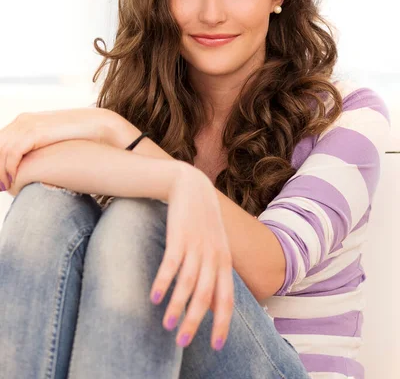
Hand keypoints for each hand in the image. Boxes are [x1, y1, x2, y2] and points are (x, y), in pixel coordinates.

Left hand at [0, 107, 113, 191]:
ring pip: (1, 150)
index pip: (1, 141)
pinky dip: (10, 168)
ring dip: (1, 171)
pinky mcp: (34, 132)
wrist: (98, 127)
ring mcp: (27, 124)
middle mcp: (22, 121)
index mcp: (25, 121)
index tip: (2, 179)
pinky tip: (14, 180)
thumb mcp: (54, 143)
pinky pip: (12, 153)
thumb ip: (40, 150)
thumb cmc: (81, 138)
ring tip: (6, 186)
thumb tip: (34, 168)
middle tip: (1, 185)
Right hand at [149, 163, 233, 350]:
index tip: (215, 346)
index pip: (227, 299)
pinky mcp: (179, 236)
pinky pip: (171, 264)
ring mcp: (197, 246)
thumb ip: (216, 274)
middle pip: (206, 296)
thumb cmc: (203, 222)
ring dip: (177, 306)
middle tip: (183, 341)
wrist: (192, 186)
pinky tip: (154, 297)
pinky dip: (163, 282)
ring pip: (188, 283)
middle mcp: (213, 256)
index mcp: (224, 261)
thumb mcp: (216, 247)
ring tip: (167, 325)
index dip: (222, 324)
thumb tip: (215, 306)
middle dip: (195, 322)